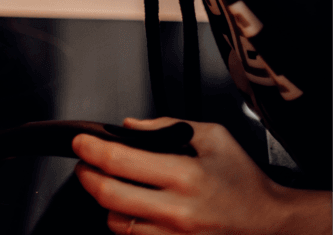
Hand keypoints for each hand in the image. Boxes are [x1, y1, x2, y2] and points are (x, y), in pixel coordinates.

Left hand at [73, 116, 331, 234]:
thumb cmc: (244, 181)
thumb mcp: (213, 137)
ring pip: (117, 223)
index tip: (80, 143)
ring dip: (106, 203)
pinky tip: (130, 210)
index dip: (91, 150)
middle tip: (84, 165)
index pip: (120, 161)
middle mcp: (176, 210)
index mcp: (183, 174)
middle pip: (109, 196)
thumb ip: (167, 126)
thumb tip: (130, 126)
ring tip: (110, 187)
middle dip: (87, 176)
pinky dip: (126, 225)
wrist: (272, 225)